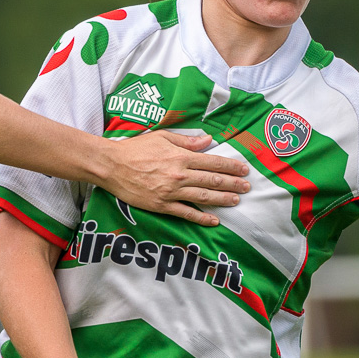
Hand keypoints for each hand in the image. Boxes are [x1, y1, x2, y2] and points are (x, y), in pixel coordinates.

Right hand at [95, 131, 248, 227]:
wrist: (112, 166)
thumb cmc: (135, 149)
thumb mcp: (162, 137)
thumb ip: (187, 140)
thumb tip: (208, 140)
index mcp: (180, 157)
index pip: (212, 161)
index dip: (230, 166)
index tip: (243, 169)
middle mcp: (179, 175)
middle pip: (212, 180)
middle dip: (232, 183)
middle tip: (247, 186)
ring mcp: (171, 192)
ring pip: (203, 197)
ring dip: (223, 199)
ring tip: (236, 200)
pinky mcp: (162, 205)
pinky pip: (186, 213)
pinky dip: (202, 217)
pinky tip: (214, 220)